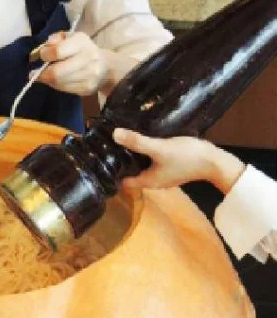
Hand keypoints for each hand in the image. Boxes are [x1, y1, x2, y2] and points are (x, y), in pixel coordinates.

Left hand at [36, 31, 109, 95]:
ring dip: (48, 80)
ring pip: (58, 83)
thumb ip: (55, 39)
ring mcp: (89, 76)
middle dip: (43, 73)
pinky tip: (58, 80)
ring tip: (48, 75)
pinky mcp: (87, 89)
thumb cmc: (82, 49)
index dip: (45, 55)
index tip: (43, 55)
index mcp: (82, 42)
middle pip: (56, 72)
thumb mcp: (70, 37)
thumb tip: (43, 50)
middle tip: (39, 71)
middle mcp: (88, 58)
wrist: (106, 66)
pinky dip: (56, 85)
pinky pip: (64, 89)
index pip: (57, 51)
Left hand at [112, 128, 244, 193]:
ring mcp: (164, 174)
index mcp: (148, 181)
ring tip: (122, 141)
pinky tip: (143, 140)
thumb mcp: (159, 148)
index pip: (122, 182)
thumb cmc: (187, 157)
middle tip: (108, 146)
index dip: (111, 173)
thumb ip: (137, 142)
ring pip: (142, 166)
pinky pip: (152, 161)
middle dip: (120, 162)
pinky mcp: (172, 166)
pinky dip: (146, 153)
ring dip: (133, 156)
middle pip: (131, 173)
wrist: (216, 161)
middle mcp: (154, 181)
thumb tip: (114, 134)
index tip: (100, 160)